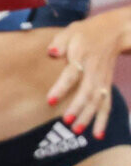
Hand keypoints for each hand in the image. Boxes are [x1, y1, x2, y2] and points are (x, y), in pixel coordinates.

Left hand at [46, 15, 125, 138]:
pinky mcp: (107, 85)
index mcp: (82, 57)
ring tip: (78, 130)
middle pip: (87, 92)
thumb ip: (60, 42)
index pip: (71, 75)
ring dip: (89, 117)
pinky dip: (103, 120)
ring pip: (97, 101)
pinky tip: (98, 134)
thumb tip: (51, 51)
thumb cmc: (86, 33)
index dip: (61, 88)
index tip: (50, 101)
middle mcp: (94, 71)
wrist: (114, 32)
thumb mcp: (71, 31)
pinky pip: (107, 105)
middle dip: (78, 108)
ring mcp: (103, 80)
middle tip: (67, 122)